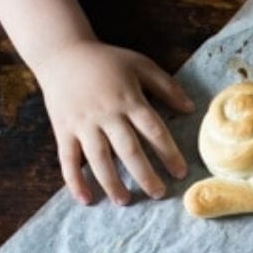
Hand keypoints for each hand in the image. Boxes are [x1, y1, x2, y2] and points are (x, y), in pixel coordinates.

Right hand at [33, 40, 194, 205]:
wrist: (61, 52)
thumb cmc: (106, 61)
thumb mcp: (139, 64)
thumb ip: (166, 86)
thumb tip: (190, 108)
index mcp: (128, 99)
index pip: (153, 130)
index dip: (168, 152)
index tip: (180, 172)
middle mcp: (106, 114)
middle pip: (128, 149)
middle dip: (145, 174)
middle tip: (158, 194)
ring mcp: (82, 124)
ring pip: (98, 159)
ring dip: (112, 183)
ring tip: (126, 201)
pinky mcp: (63, 130)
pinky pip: (68, 160)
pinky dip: (75, 181)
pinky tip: (86, 200)